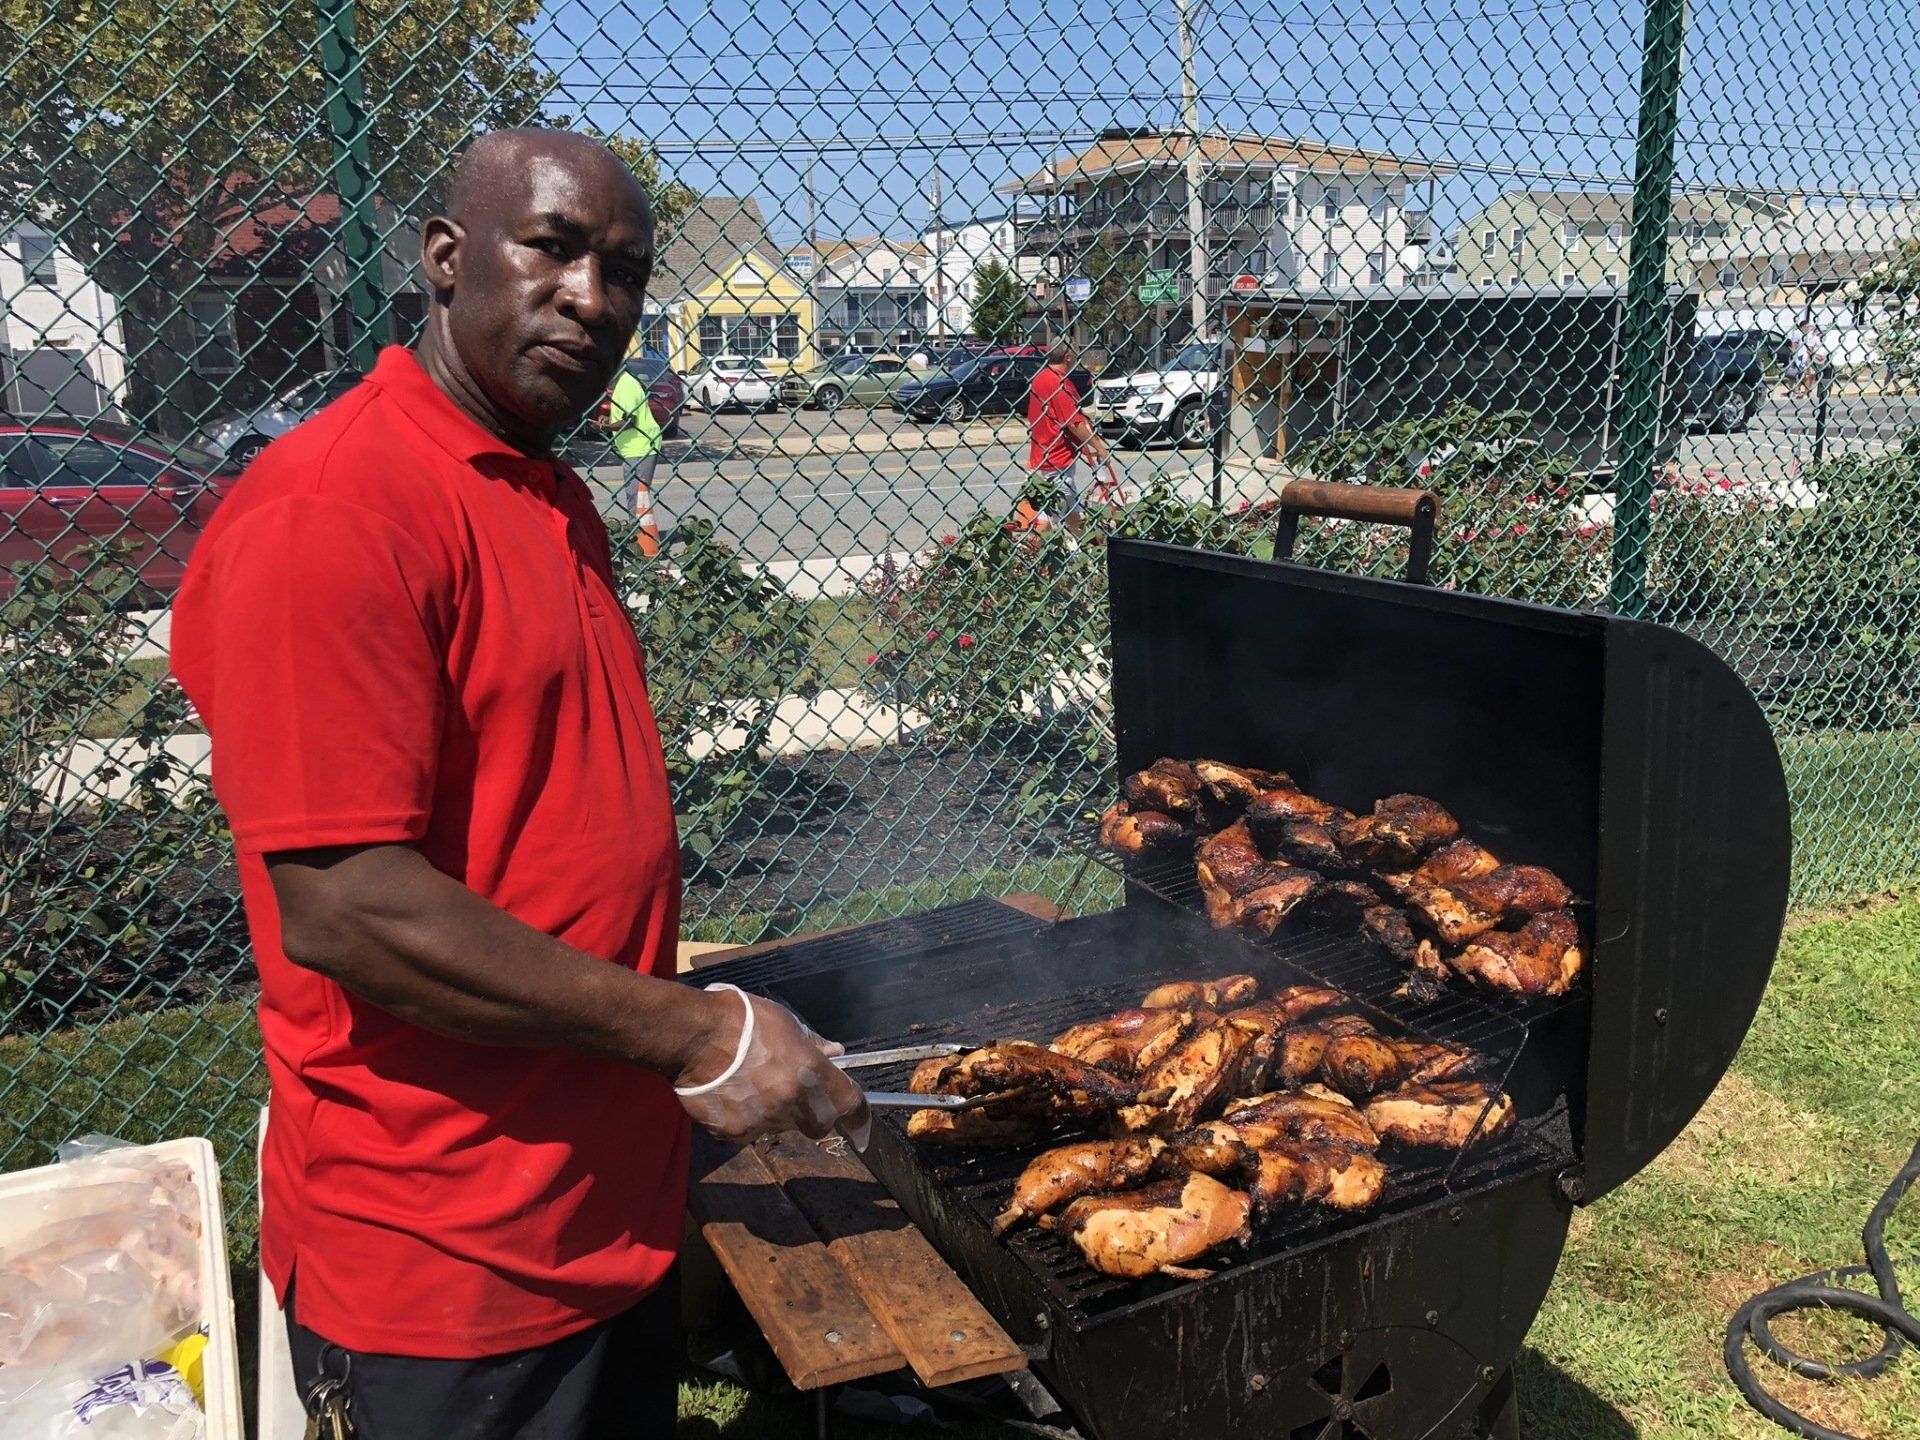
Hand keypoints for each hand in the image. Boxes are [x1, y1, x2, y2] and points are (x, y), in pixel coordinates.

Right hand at [674, 985, 871, 1147]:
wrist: (694, 1035)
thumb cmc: (744, 1020)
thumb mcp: (787, 1024)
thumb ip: (814, 1045)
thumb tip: (835, 1053)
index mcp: (811, 1073)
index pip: (850, 1105)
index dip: (861, 1119)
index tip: (863, 1129)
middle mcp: (791, 1103)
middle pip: (819, 1125)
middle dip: (814, 1114)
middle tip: (794, 1092)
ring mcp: (762, 1121)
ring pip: (781, 1128)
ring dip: (776, 1113)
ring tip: (752, 1083)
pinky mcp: (734, 1133)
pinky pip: (750, 1132)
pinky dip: (746, 1118)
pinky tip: (733, 1094)